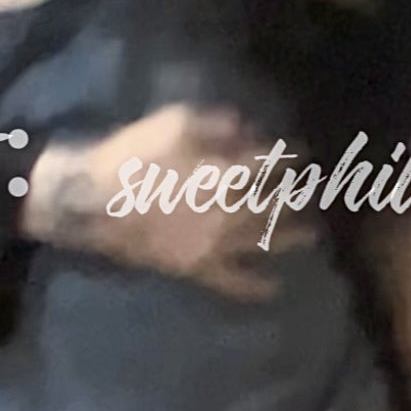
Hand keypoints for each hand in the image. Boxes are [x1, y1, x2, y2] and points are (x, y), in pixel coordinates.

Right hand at [21, 104, 316, 300]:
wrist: (91, 201)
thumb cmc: (132, 156)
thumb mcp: (173, 122)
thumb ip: (218, 124)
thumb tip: (250, 130)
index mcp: (226, 174)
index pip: (270, 164)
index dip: (290, 156)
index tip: (304, 152)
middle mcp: (231, 212)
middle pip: (276, 204)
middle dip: (300, 196)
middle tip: (319, 193)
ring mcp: (216, 245)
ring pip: (265, 241)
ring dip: (292, 237)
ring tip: (313, 234)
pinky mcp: (197, 268)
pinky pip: (232, 282)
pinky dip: (254, 287)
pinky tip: (273, 288)